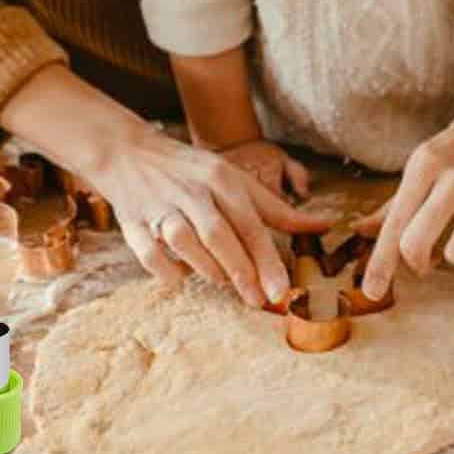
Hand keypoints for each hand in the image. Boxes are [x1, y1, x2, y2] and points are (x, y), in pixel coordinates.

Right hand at [99, 127, 328, 307]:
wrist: (130, 153)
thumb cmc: (194, 173)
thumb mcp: (237, 181)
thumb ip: (277, 210)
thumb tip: (323, 226)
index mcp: (221, 179)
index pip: (250, 223)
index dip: (266, 260)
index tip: (281, 291)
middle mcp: (192, 191)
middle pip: (218, 235)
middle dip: (240, 271)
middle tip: (257, 300)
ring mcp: (160, 206)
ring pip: (184, 243)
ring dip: (206, 269)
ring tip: (224, 283)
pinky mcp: (132, 221)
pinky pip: (149, 254)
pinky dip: (167, 271)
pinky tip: (182, 277)